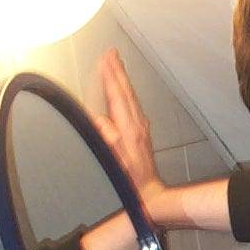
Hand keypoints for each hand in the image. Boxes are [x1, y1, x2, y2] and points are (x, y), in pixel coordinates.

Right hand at [95, 49, 167, 220]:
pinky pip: (132, 105)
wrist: (150, 195)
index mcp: (129, 129)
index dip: (110, 77)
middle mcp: (137, 125)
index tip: (105, 60)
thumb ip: (108, 139)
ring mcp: (141, 129)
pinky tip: (123, 92)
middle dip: (117, 71)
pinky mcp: (142, 134)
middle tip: (111, 54)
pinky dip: (126, 93)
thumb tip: (98, 119)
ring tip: (115, 65)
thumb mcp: (115, 161)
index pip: (117, 96)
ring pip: (130, 96)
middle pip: (125, 91)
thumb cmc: (131, 182)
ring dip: (122, 80)